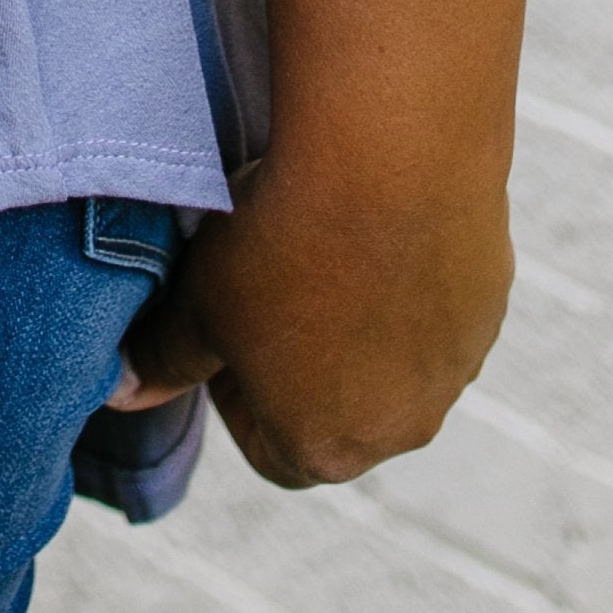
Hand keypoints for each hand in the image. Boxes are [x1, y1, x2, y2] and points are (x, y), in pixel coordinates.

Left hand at [125, 135, 511, 488]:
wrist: (390, 162)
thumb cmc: (280, 243)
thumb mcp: (199, 303)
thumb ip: (164, 359)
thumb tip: (123, 393)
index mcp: (325, 449)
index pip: (270, 451)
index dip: (238, 393)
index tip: (226, 327)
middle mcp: (403, 430)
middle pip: (338, 412)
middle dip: (304, 362)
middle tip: (272, 283)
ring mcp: (455, 372)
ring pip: (394, 362)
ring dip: (361, 323)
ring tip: (328, 245)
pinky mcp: (488, 311)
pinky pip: (437, 310)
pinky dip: (408, 280)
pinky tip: (380, 222)